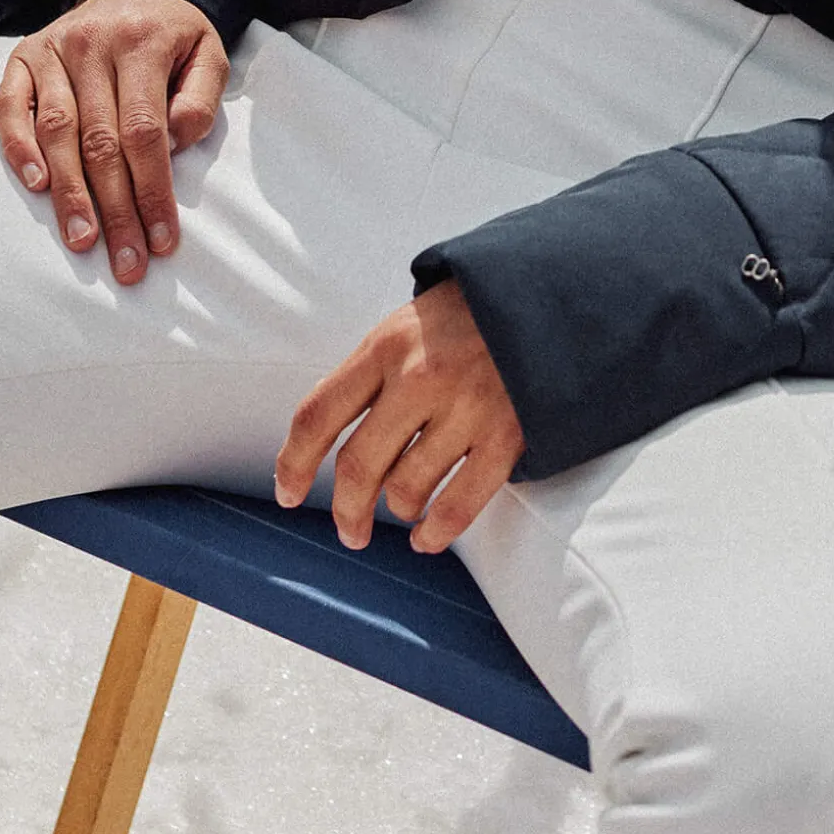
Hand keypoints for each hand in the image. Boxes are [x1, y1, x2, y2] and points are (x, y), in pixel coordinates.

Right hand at [0, 0, 228, 284]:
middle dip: (114, 209)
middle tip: (124, 262)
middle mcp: (92, 45)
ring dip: (69, 193)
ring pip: (57, 132)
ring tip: (83, 239)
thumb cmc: (172, 34)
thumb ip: (201, 97)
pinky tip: (37, 186)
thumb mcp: (207, 52)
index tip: (161, 240)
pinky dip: (18, 147)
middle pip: (101, 141)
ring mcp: (52, 50)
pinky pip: (10, 106)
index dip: (152, 190)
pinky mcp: (22, 57)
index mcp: (143, 44)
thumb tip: (176, 141)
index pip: (146, 131)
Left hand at [274, 281, 522, 554]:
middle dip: (346, 509)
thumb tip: (324, 433)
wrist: (546, 297)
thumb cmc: (466, 315)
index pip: (318, 416)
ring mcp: (466, 409)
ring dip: (396, 512)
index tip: (288, 493)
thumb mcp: (405, 325)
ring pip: (406, 490)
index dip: (293, 465)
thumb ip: (367, 373)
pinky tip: (426, 537)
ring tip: (400, 510)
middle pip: (358, 466)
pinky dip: (436, 531)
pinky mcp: (507, 436)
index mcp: (386, 346)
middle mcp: (421, 378)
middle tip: (349, 529)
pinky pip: (459, 504)